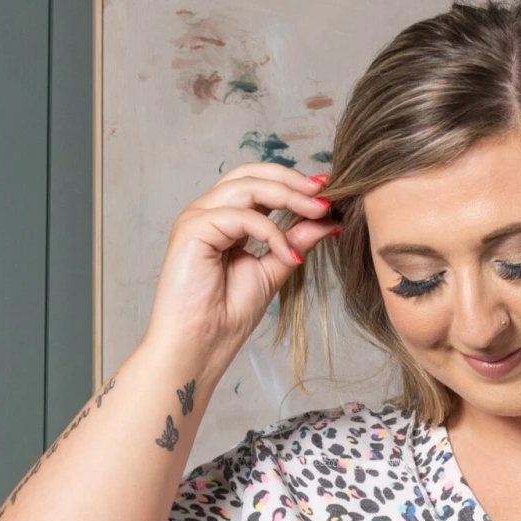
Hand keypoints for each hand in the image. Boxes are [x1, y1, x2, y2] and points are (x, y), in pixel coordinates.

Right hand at [140, 161, 339, 380]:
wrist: (199, 346)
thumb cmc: (225, 317)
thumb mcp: (272, 271)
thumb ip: (295, 243)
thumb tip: (326, 221)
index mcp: (224, 220)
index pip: (258, 184)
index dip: (292, 182)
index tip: (329, 189)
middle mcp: (208, 212)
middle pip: (251, 173)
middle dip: (293, 180)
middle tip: (327, 192)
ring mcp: (197, 218)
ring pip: (247, 186)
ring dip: (289, 196)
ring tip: (320, 212)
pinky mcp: (192, 229)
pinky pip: (242, 216)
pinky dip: (271, 232)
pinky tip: (288, 255)